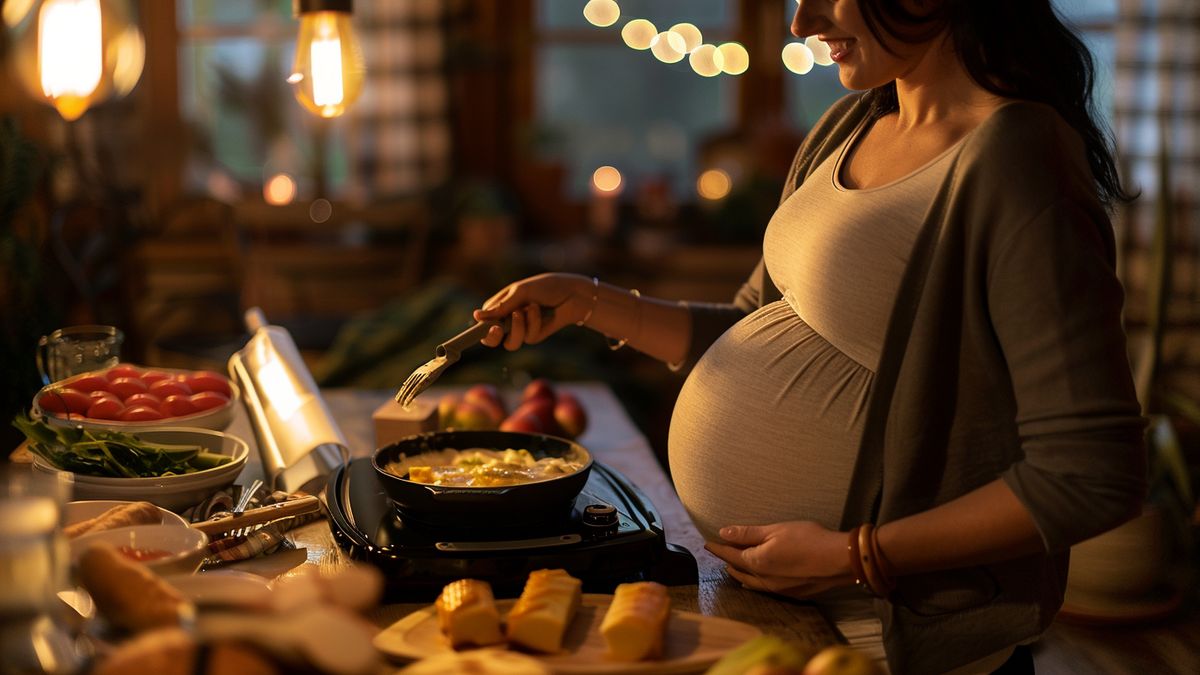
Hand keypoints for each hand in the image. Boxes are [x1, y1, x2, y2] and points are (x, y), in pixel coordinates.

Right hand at [472, 273, 594, 350]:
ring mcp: (522, 330)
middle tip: (497, 328)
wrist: (572, 293)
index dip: (481, 329)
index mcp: (500, 307)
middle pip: (492, 340)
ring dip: (517, 327)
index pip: (483, 323)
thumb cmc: (545, 287)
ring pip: (510, 343)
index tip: (487, 327)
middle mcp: (508, 320)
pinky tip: (539, 310)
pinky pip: (528, 337)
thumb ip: (500, 307)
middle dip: (493, 337)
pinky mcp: (535, 336)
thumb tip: (475, 316)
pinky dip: (533, 322)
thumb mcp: (520, 293)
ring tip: (526, 310)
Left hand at [704, 521, 854, 598]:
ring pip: (751, 583)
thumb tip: (723, 533)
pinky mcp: (791, 594)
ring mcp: (778, 589)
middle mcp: (764, 580)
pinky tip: (756, 581)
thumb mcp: (776, 530)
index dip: (718, 548)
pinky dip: (755, 583)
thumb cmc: (808, 539)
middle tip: (719, 553)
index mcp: (757, 562)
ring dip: (740, 574)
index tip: (707, 544)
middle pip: (738, 571)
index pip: (730, 554)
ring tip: (732, 568)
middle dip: (727, 562)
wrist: (839, 560)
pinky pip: (765, 589)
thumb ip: (748, 533)